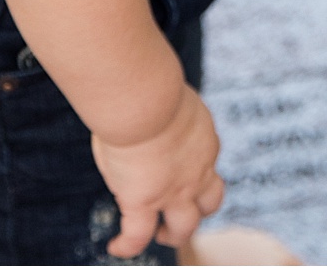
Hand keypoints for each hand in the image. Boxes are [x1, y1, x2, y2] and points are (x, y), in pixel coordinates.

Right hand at [91, 82, 223, 257]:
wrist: (145, 101)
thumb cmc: (149, 83)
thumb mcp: (167, 90)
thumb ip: (163, 98)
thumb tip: (148, 77)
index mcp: (204, 142)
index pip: (205, 161)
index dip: (196, 168)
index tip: (181, 166)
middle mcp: (197, 172)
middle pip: (209, 201)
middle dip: (198, 209)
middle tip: (184, 213)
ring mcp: (172, 192)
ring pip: (183, 225)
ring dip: (174, 232)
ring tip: (161, 235)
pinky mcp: (144, 202)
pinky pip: (137, 234)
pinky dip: (128, 244)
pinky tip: (117, 249)